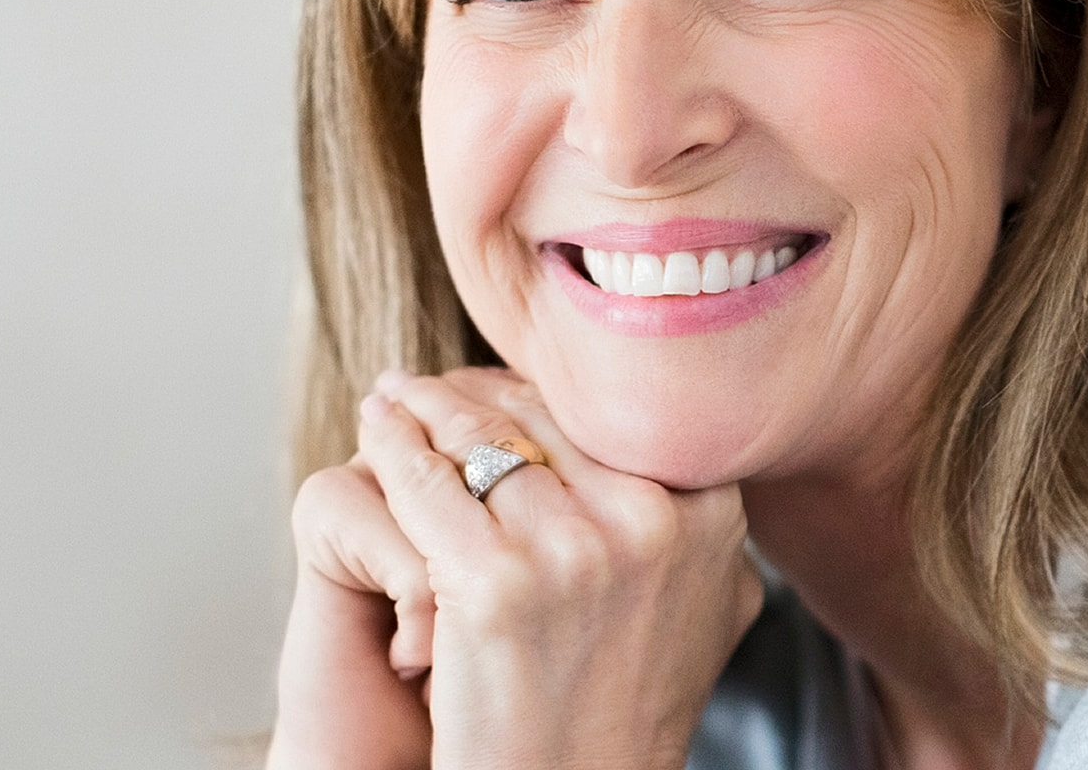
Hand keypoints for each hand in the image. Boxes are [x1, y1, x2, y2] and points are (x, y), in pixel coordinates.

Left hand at [275, 366, 762, 769]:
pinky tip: (376, 430)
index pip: (614, 414)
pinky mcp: (493, 584)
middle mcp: (654, 522)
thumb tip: (682, 440)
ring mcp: (574, 551)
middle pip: (545, 416)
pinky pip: (425, 483)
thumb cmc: (628, 708)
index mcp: (711, 515)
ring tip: (394, 396)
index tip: (504, 384)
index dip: (548, 391)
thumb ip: (700, 520)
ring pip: (479, 438)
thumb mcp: (709, 605)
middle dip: (479, 392)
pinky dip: (393, 448)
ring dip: (426, 407)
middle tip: (432, 380)